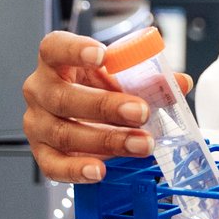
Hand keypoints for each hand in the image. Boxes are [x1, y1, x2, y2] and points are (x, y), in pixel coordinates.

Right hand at [19, 31, 189, 183]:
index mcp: (55, 62)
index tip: (101, 55)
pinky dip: (77, 169)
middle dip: (106, 106)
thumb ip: (148, 78)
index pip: (55, 48)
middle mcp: (40, 90)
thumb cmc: (97, 89)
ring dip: (106, 140)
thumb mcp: (119, 77)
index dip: (75, 50)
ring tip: (140, 144)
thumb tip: (180, 83)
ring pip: (64, 133)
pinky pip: (54, 165)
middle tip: (140, 112)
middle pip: (64, 97)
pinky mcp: (41, 153)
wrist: (82, 116)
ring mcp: (37, 123)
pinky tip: (100, 169)